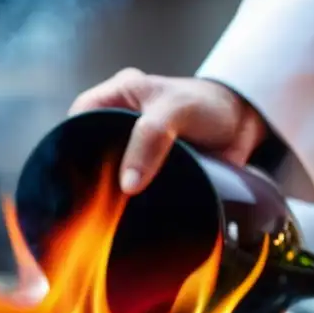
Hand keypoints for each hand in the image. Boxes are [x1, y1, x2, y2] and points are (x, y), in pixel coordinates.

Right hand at [69, 68, 267, 194]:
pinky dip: (129, 202)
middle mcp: (120, 122)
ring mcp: (134, 150)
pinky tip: (125, 216)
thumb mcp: (174, 110)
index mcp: (116, 96)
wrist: (244, 124)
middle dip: (88, 172)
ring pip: (109, 172)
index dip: (70, 140)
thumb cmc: (207, 104)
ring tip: (103, 211)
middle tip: (87, 196)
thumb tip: (128, 184)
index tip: (69, 168)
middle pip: (89, 150)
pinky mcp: (149, 173)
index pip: (78, 118)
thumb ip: (150, 139)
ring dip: (110, 191)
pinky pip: (131, 189)